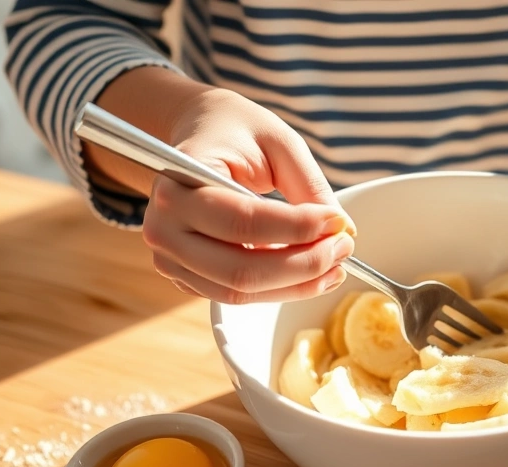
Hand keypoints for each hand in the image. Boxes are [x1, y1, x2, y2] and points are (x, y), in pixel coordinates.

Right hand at [134, 83, 355, 303]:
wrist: (197, 133)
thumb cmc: (236, 131)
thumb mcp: (280, 143)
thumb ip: (310, 187)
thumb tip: (344, 231)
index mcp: (178, 181)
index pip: (244, 222)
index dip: (298, 228)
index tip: (338, 222)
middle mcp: (163, 227)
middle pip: (242, 269)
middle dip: (304, 264)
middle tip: (344, 247)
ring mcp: (169, 258)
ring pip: (240, 290)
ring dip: (297, 284)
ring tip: (336, 265)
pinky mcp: (185, 276)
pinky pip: (237, 295)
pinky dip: (280, 289)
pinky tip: (313, 274)